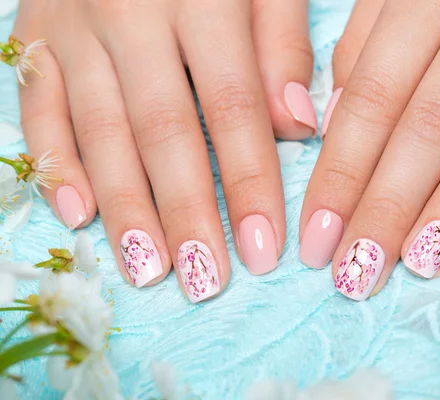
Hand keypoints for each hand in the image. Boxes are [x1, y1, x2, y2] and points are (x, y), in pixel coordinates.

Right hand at [14, 0, 316, 301]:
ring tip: (150, 270)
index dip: (251, 183)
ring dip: (126, 209)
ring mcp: (73, 26)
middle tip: (205, 281)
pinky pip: (37, 107)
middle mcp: (129, 12)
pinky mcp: (34, 36)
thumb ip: (281, 43)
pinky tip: (78, 215)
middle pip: (163, 132)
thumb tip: (299, 125)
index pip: (233, 108)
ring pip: (100, 132)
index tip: (267, 250)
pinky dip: (56, 163)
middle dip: (187, 213)